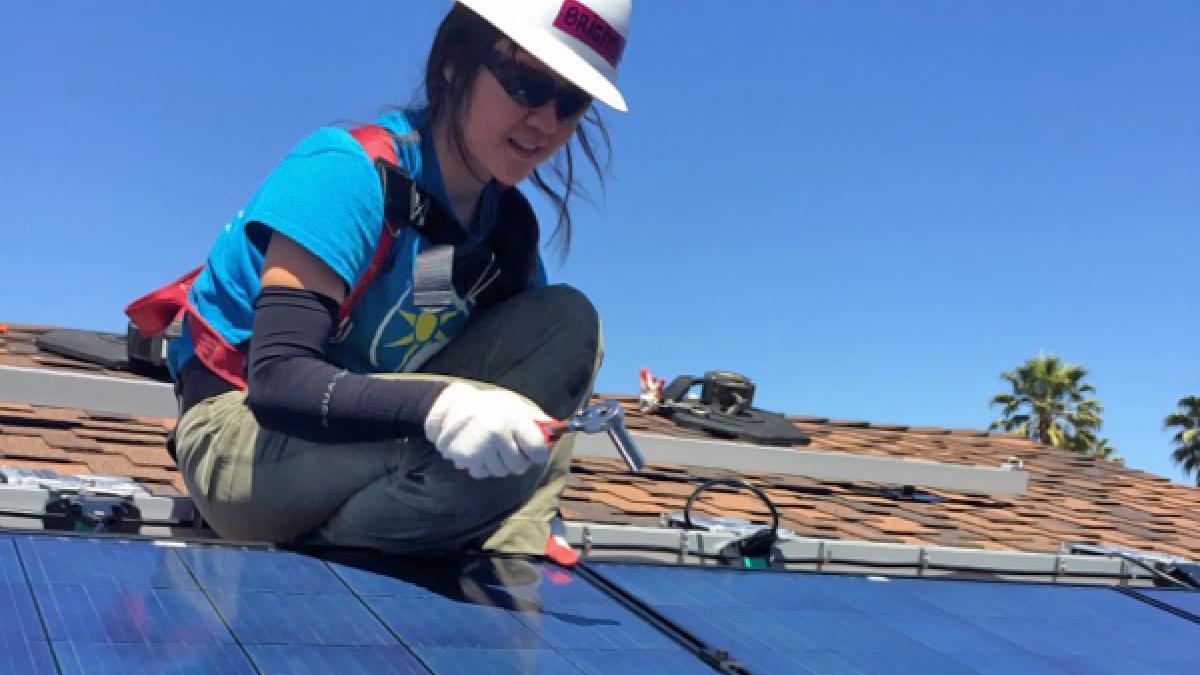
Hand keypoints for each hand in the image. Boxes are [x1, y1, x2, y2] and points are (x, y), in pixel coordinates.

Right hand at [424, 382, 552, 478]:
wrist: (455, 401)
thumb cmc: (490, 404)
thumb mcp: (515, 404)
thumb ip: (535, 419)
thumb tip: (555, 433)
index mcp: (512, 418)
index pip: (537, 450)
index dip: (537, 454)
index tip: (534, 452)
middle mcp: (496, 433)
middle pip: (518, 466)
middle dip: (515, 459)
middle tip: (506, 445)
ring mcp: (479, 446)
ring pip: (500, 472)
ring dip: (497, 463)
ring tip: (489, 445)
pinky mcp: (464, 457)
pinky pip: (481, 473)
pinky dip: (481, 466)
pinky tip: (477, 450)